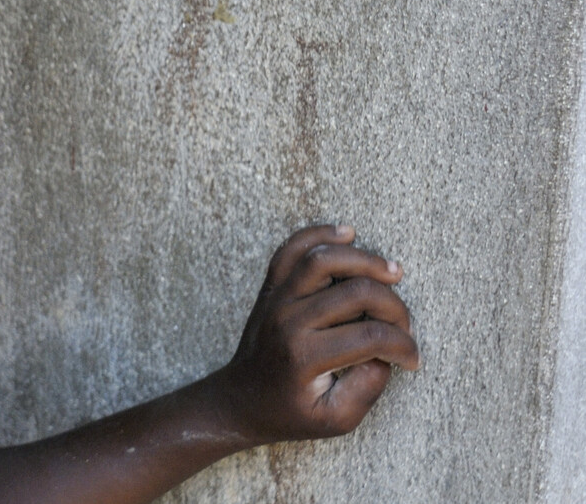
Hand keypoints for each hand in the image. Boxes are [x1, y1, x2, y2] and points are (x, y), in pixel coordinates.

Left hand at [209, 224, 420, 443]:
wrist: (242, 400)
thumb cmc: (292, 411)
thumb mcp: (335, 419)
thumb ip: (367, 389)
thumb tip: (386, 353)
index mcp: (304, 356)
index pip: (371, 336)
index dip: (403, 346)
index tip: (411, 359)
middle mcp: (288, 321)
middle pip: (356, 292)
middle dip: (395, 307)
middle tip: (405, 325)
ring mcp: (277, 300)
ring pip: (323, 258)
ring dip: (365, 260)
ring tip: (392, 273)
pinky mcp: (271, 288)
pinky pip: (291, 248)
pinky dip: (320, 233)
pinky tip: (348, 233)